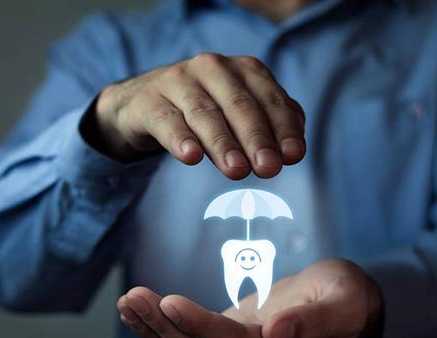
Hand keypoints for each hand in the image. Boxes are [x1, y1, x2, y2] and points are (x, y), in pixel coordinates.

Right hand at [85, 53, 305, 179]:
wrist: (143, 103)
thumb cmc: (205, 111)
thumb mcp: (240, 114)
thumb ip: (270, 125)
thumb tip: (292, 150)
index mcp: (244, 71)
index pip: (271, 100)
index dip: (284, 129)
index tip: (293, 156)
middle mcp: (213, 69)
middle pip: (240, 106)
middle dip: (257, 138)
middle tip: (269, 168)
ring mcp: (178, 81)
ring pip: (205, 113)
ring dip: (223, 143)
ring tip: (236, 170)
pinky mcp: (149, 100)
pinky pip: (166, 120)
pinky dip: (180, 138)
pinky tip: (190, 156)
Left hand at [117, 259, 382, 337]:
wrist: (343, 302)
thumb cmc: (345, 296)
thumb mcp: (340, 302)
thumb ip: (311, 322)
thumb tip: (275, 333)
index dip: (199, 327)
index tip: (169, 303)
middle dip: (163, 327)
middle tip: (133, 297)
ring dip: (155, 330)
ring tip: (127, 302)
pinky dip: (164, 329)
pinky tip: (142, 312)